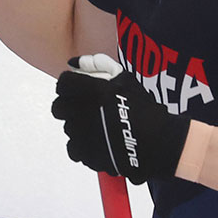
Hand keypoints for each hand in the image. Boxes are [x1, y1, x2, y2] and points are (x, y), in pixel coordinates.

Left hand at [51, 54, 190, 184]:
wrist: (159, 142)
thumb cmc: (143, 108)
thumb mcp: (124, 78)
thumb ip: (97, 64)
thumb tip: (73, 63)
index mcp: (89, 90)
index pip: (63, 84)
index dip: (70, 87)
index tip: (79, 91)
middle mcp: (81, 112)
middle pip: (59, 107)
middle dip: (69, 107)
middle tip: (86, 109)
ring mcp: (81, 135)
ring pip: (67, 128)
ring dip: (78, 127)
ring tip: (99, 127)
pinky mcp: (86, 155)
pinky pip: (74, 149)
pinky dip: (83, 147)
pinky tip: (98, 142)